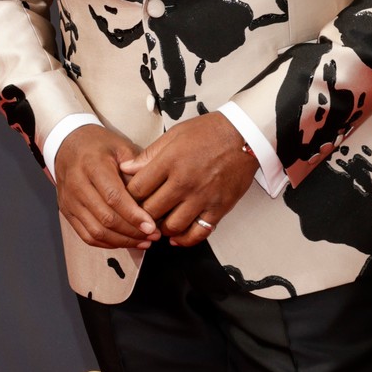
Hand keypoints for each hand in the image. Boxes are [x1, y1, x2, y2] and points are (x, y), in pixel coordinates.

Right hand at [54, 126, 158, 249]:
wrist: (67, 144)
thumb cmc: (99, 145)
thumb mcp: (121, 147)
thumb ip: (136, 170)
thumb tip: (154, 196)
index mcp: (92, 165)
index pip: (113, 197)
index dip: (133, 215)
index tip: (152, 225)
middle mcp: (77, 185)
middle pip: (106, 218)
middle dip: (132, 232)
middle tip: (154, 235)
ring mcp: (69, 201)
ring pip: (96, 231)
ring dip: (122, 241)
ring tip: (144, 241)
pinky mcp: (67, 212)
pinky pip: (87, 235)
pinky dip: (108, 243)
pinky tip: (125, 242)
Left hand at [119, 113, 256, 245]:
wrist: (245, 135)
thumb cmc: (210, 132)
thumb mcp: (174, 135)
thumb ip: (149, 155)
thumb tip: (126, 169)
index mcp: (170, 161)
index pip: (137, 189)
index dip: (128, 196)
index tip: (129, 198)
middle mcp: (184, 182)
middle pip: (150, 211)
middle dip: (142, 214)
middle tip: (141, 213)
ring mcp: (202, 197)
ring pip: (172, 227)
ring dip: (161, 229)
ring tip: (159, 223)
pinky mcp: (218, 208)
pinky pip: (198, 233)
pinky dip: (184, 240)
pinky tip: (176, 237)